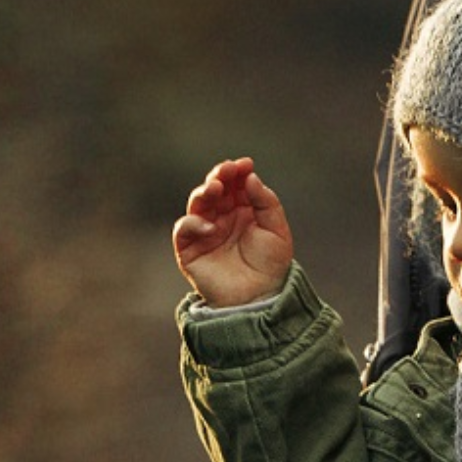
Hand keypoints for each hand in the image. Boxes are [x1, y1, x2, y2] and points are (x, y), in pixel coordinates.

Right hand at [172, 157, 294, 306]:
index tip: (245, 164)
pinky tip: (211, 226)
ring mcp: (204, 232)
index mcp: (242, 210)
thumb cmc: (271, 265)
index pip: (235, 184)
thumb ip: (266, 202)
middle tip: (227, 170)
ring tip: (215, 188)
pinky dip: (194, 223)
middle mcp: (221, 217)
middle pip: (214, 189)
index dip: (237, 172)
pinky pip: (184, 229)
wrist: (260, 297)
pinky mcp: (190, 249)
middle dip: (219, 176)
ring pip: (197, 204)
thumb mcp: (277, 230)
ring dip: (203, 192)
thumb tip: (250, 176)